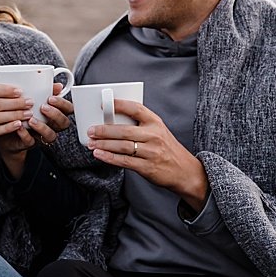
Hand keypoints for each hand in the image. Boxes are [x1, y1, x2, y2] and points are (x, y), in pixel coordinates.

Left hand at [0, 82, 76, 178]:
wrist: (8, 131)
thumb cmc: (24, 112)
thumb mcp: (34, 99)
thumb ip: (45, 92)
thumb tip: (58, 85)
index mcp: (56, 113)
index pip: (68, 110)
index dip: (63, 105)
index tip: (52, 98)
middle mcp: (52, 125)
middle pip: (63, 123)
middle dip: (55, 115)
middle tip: (43, 107)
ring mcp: (41, 136)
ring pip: (50, 135)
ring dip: (42, 127)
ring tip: (32, 119)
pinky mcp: (29, 143)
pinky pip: (30, 142)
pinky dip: (25, 134)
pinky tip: (19, 127)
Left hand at [86, 99, 208, 211]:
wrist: (185, 171)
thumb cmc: (168, 150)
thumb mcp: (159, 132)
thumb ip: (141, 126)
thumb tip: (113, 122)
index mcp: (156, 123)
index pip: (136, 109)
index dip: (119, 105)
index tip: (105, 104)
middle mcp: (154, 136)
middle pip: (125, 131)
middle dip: (104, 130)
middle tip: (91, 130)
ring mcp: (151, 152)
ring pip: (122, 146)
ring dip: (104, 144)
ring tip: (91, 143)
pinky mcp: (147, 167)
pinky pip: (124, 161)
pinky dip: (109, 158)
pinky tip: (100, 154)